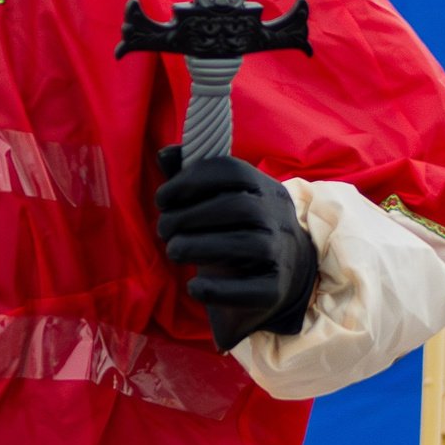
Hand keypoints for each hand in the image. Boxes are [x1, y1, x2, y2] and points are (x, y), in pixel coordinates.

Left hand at [155, 148, 317, 350]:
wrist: (281, 279)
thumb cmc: (238, 234)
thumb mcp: (217, 204)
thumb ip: (191, 178)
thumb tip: (164, 154)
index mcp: (265, 188)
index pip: (232, 169)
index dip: (190, 180)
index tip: (162, 199)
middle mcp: (279, 218)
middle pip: (238, 206)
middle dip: (189, 216)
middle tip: (163, 229)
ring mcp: (282, 254)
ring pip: (247, 244)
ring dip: (198, 246)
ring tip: (173, 251)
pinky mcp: (276, 290)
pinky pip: (250, 289)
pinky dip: (217, 289)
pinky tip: (193, 287)